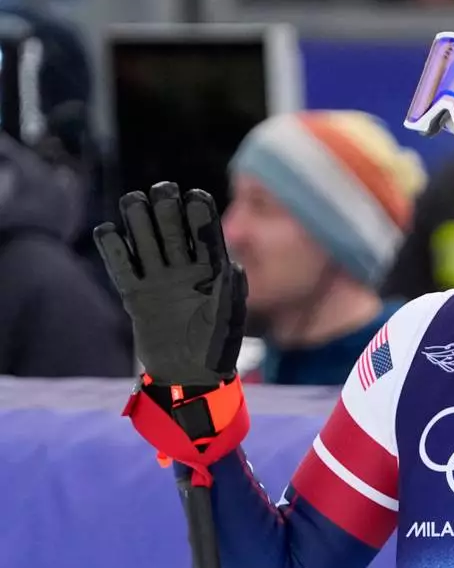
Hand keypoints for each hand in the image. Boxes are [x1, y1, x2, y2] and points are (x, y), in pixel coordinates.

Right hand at [93, 182, 246, 387]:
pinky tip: (107, 231)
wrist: (188, 376)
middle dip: (167, 208)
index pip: (204, 233)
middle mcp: (183, 268)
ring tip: (135, 202)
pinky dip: (113, 249)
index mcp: (211, 269)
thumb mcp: (229, 319)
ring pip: (145, 240)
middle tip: (163, 191)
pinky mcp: (135, 294)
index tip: (195, 195)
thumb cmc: (217, 347)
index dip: (199, 213)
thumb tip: (231, 265)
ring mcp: (157, 279)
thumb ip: (231, 291)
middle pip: (171, 229)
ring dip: (139, 219)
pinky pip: (121, 266)